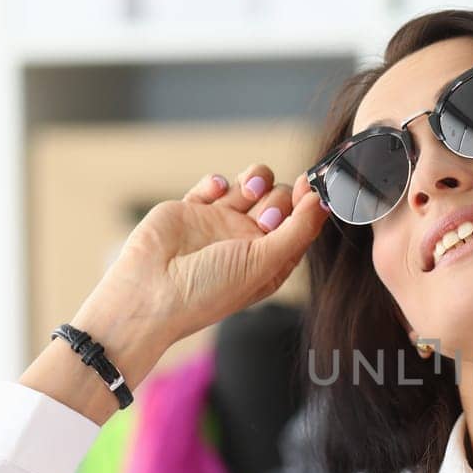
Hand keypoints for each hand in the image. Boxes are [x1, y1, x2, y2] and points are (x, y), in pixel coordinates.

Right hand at [85, 162, 329, 346]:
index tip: (312, 186)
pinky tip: (214, 192)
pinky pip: (215, 183)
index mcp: (271, 260)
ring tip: (246, 192)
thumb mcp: (265, 264)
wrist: (149, 292)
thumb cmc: (209, 290)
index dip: (309, 203)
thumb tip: (323, 201)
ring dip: (255, 180)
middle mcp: (248, 241)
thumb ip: (299, 230)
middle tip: (263, 219)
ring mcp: (220, 223)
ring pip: (252, 184)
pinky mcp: (193, 209)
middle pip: (280, 198)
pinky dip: (218, 182)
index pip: (302, 223)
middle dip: (277, 199)